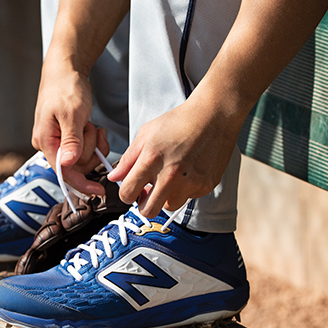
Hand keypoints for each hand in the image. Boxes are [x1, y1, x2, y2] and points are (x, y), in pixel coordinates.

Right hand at [31, 59, 108, 194]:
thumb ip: (71, 141)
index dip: (82, 183)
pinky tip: (92, 126)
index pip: (63, 172)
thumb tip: (67, 164)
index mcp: (45, 141)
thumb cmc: (66, 87)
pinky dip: (93, 140)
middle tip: (91, 128)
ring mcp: (58, 141)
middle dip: (90, 150)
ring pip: (82, 157)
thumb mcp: (72, 114)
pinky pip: (84, 148)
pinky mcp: (67, 137)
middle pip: (76, 166)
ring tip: (89, 123)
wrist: (65, 70)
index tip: (99, 191)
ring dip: (92, 143)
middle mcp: (49, 144)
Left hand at [108, 96, 243, 217]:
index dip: (126, 194)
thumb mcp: (146, 134)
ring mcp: (190, 183)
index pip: (127, 193)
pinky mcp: (205, 186)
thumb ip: (127, 159)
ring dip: (165, 197)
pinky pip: (188, 198)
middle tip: (147, 193)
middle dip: (143, 204)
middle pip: (148, 211)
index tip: (131, 190)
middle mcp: (171, 175)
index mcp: (152, 160)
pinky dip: (184, 190)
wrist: (213, 117)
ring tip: (169, 179)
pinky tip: (186, 172)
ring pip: (169, 207)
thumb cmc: (180, 122)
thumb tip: (114, 177)